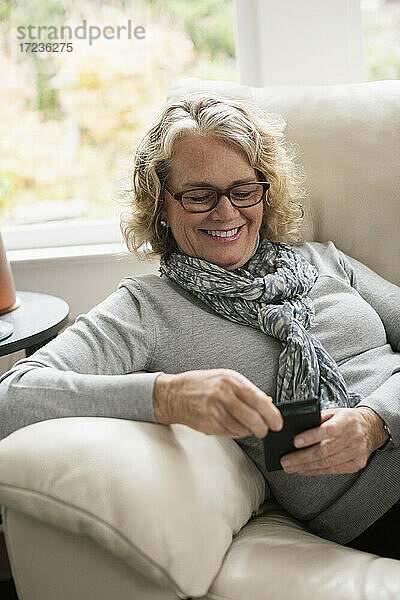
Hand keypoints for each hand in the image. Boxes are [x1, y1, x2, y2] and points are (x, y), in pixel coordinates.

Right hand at [153, 369, 282, 438]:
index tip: (278, 422)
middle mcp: (224, 394)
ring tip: (247, 427)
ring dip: (249, 431)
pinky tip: (233, 426)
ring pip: (243, 429)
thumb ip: (246, 390)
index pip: (259, 400)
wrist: (174, 394)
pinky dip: (236, 433)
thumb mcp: (224, 378)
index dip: (272, 414)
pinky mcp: (209, 424)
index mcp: (231, 380)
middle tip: (266, 430)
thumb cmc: (200, 384)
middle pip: (254, 418)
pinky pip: (231, 433)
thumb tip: (267, 402)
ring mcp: (216, 410)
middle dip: (264, 428)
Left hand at [280, 407, 388, 475]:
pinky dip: (316, 471)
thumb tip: (297, 427)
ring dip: (306, 466)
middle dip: (302, 457)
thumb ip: (318, 418)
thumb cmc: (348, 419)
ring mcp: (356, 453)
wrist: (371, 428)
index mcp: (347, 421)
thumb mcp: (335, 412)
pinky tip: (305, 470)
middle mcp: (353, 438)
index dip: (311, 437)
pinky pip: (333, 470)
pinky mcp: (356, 464)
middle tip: (286, 461)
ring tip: (291, 467)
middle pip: (324, 451)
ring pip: (327, 463)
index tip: (295, 442)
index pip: (327, 430)